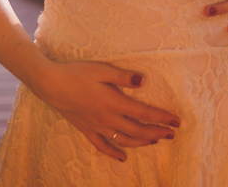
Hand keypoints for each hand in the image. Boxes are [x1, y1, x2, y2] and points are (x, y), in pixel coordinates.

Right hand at [30, 60, 180, 161]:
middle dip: (157, 132)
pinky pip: (102, 146)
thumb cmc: (77, 73)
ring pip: (124, 140)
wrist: (51, 84)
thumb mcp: (102, 69)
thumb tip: (144, 81)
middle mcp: (108, 119)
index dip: (162, 118)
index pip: (144, 113)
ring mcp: (97, 126)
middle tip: (172, 134)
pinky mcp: (86, 129)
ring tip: (155, 141)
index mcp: (115, 103)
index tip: (176, 122)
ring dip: (142, 142)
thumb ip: (124, 76)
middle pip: (138, 131)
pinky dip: (114, 153)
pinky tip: (122, 157)